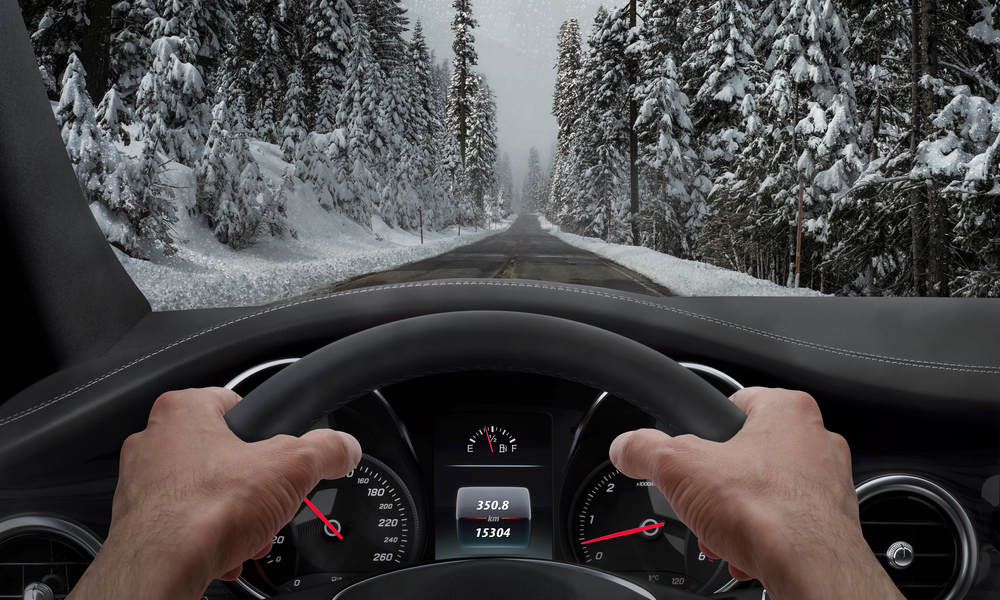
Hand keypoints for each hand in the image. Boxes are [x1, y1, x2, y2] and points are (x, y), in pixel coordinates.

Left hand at [67, 388, 361, 599]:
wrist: (160, 570)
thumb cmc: (202, 512)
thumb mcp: (292, 467)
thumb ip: (326, 450)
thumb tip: (344, 447)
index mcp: (183, 411)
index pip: (236, 403)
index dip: (266, 430)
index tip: (280, 452)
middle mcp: (154, 441)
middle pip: (225, 454)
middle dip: (252, 485)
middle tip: (268, 500)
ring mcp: (140, 484)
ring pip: (205, 493)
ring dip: (233, 515)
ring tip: (248, 531)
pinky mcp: (137, 524)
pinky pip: (185, 525)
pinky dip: (208, 538)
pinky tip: (225, 550)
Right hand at [609, 387, 903, 599]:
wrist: (810, 569)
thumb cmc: (768, 512)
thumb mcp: (678, 468)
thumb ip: (645, 450)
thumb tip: (626, 446)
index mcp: (787, 410)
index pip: (735, 403)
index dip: (705, 429)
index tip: (690, 451)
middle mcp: (816, 441)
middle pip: (746, 454)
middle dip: (718, 484)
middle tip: (702, 501)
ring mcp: (829, 483)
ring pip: (765, 492)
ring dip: (737, 515)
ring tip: (722, 532)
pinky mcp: (832, 523)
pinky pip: (786, 524)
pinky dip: (762, 537)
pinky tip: (744, 551)